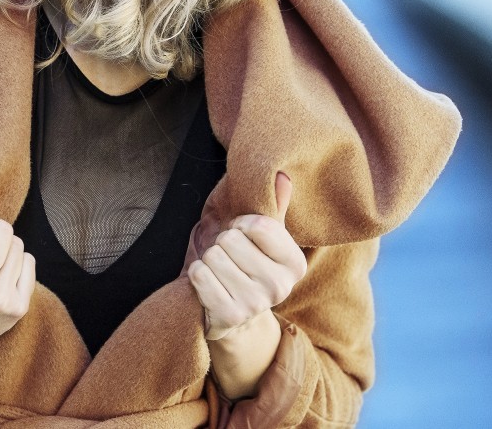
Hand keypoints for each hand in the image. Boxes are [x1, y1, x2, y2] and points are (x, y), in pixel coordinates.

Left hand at [188, 170, 306, 341]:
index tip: (242, 233)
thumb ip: (273, 207)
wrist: (232, 314)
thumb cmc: (245, 265)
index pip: (260, 226)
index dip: (241, 223)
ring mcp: (256, 304)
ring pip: (213, 256)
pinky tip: (209, 283)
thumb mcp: (262, 238)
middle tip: (229, 257)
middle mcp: (281, 287)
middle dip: (222, 242)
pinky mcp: (229, 316)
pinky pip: (199, 275)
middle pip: (231, 240)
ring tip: (220, 271)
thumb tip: (280, 175)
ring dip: (209, 259)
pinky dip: (196, 274)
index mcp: (295, 263)